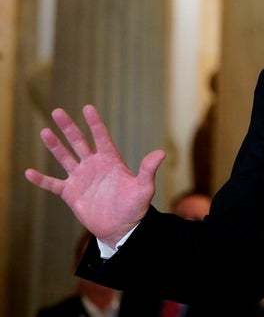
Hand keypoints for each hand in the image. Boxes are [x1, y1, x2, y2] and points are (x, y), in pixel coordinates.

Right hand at [24, 105, 165, 246]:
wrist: (122, 228)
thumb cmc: (135, 207)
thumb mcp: (143, 188)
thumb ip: (148, 170)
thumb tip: (161, 153)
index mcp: (111, 161)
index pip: (101, 137)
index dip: (95, 123)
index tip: (87, 108)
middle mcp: (94, 165)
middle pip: (79, 142)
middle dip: (69, 127)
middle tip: (57, 111)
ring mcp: (81, 178)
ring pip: (65, 157)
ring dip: (55, 146)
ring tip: (44, 131)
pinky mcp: (71, 193)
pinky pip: (53, 184)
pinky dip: (41, 179)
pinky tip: (29, 172)